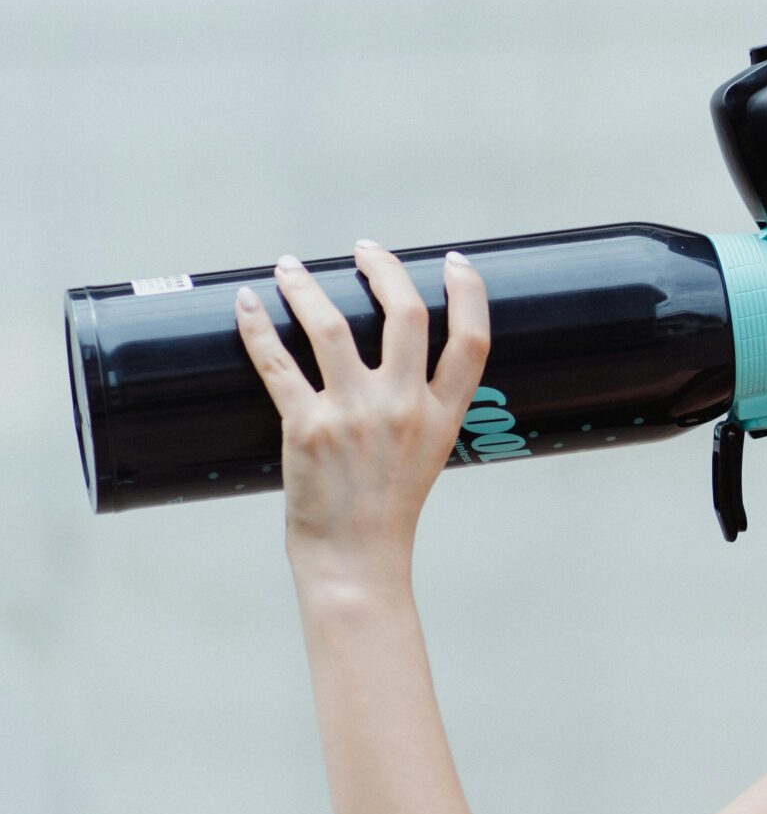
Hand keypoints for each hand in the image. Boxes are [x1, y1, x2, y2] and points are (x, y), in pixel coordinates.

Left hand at [235, 242, 490, 589]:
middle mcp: (404, 410)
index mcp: (441, 416)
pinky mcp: (307, 429)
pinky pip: (277, 363)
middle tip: (363, 250)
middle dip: (383, 269)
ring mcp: (355, 417)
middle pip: (405, 314)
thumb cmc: (386, 510)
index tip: (454, 261)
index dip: (468, 292)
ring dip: (307, 287)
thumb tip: (392, 359)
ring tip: (290, 268)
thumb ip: (418, 408)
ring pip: (332, 326)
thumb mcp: (425, 455)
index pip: (473, 340)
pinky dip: (256, 326)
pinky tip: (247, 303)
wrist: (356, 562)